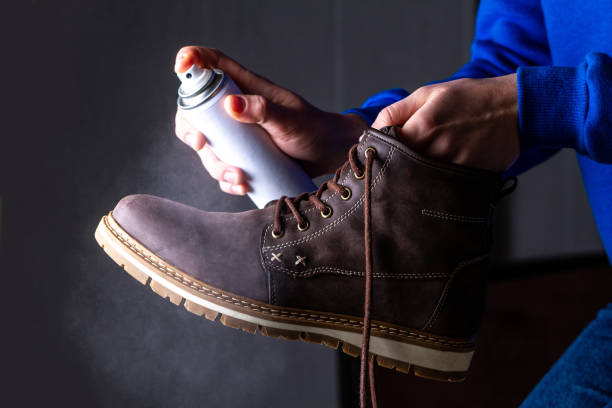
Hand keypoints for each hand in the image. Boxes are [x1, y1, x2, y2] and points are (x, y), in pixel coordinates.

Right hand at [175, 46, 366, 194]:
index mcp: (247, 88)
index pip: (214, 65)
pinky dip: (227, 180)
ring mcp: (238, 136)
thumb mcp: (290, 119)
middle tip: (200, 144)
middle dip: (190, 130)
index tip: (181, 66)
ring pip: (208, 148)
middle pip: (197, 113)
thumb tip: (231, 104)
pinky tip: (242, 186)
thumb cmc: (313, 129)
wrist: (328, 155)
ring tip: (238, 178)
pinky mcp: (243, 158)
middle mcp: (237, 110)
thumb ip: (263, 110)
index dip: (193, 59)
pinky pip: (223, 169)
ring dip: (215, 165)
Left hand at [372, 74, 518, 170]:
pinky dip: (437, 182)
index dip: (380, 151)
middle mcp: (436, 150)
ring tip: (421, 166)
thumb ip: (396, 111)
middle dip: (395, 168)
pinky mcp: (468, 179)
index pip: (386, 148)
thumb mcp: (428, 93)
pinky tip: (439, 173)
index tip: (379, 152)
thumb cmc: (470, 97)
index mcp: (422, 127)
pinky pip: (443, 186)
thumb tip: (371, 130)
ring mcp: (453, 167)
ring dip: (416, 176)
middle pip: (401, 169)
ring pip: (421, 180)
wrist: (516, 108)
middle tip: (398, 163)